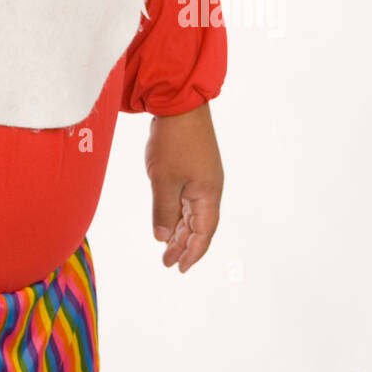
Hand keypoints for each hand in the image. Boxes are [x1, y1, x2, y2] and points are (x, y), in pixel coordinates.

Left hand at [144, 101, 223, 272]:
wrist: (179, 103)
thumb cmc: (174, 141)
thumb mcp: (164, 180)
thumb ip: (163, 211)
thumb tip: (162, 238)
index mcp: (209, 194)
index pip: (204, 233)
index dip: (192, 253)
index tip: (180, 268)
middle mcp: (209, 188)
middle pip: (199, 225)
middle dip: (183, 244)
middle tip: (167, 262)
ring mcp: (201, 177)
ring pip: (191, 211)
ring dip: (179, 229)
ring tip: (165, 246)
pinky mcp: (192, 166)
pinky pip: (186, 197)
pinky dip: (176, 210)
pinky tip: (166, 218)